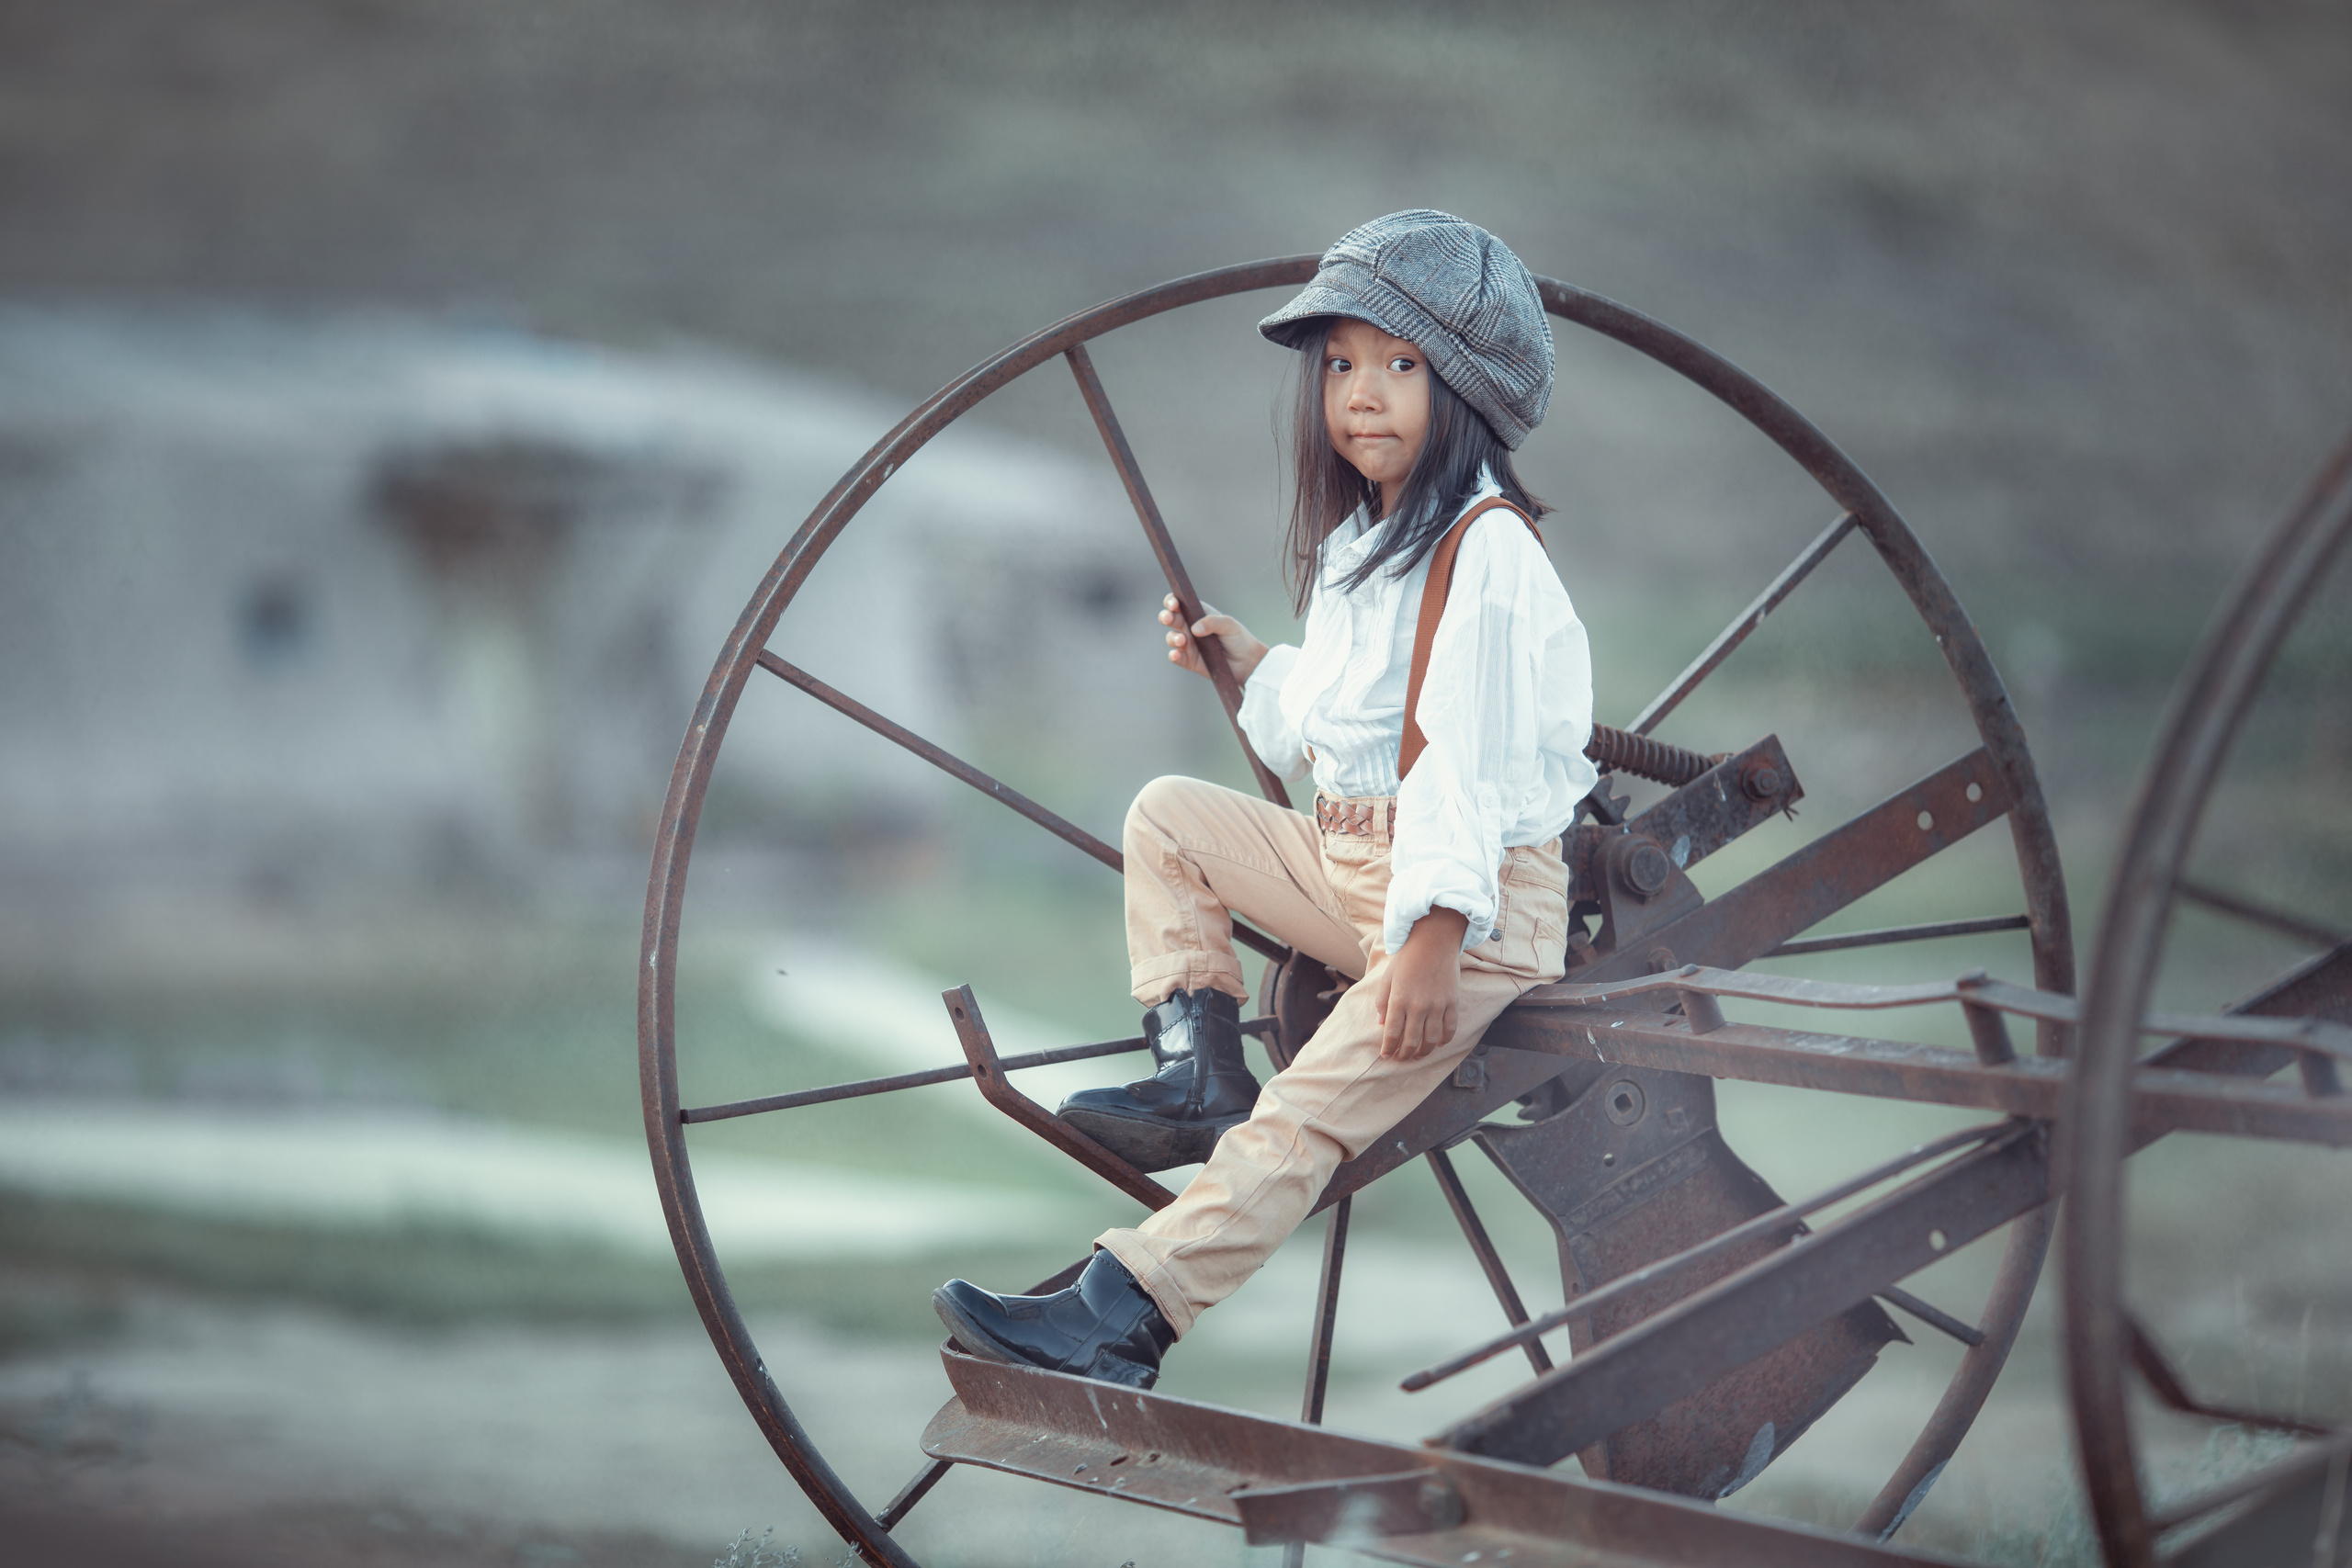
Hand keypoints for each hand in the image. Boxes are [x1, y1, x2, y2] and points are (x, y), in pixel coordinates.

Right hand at [1159, 594, 1267, 684]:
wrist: (1247, 663)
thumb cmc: (1239, 639)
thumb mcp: (1229, 625)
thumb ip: (1212, 622)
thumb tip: (1194, 628)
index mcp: (1198, 614)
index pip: (1180, 604)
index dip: (1172, 601)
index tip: (1173, 604)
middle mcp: (1190, 627)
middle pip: (1171, 619)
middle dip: (1166, 616)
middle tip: (1169, 619)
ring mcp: (1189, 644)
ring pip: (1171, 638)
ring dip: (1173, 638)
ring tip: (1183, 640)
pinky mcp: (1189, 660)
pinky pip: (1176, 657)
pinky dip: (1174, 656)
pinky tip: (1177, 655)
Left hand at [1371, 908, 1465, 1060]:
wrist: (1434, 940)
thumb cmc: (1407, 957)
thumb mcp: (1387, 977)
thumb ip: (1382, 1002)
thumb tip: (1381, 1024)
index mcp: (1399, 1000)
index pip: (1392, 1033)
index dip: (1388, 1048)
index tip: (1386, 1056)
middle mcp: (1418, 1006)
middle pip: (1411, 1041)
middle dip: (1405, 1054)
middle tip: (1401, 1059)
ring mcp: (1437, 1005)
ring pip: (1432, 1039)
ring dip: (1424, 1052)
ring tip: (1418, 1056)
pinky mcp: (1452, 1002)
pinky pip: (1450, 1028)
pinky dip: (1445, 1040)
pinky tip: (1439, 1044)